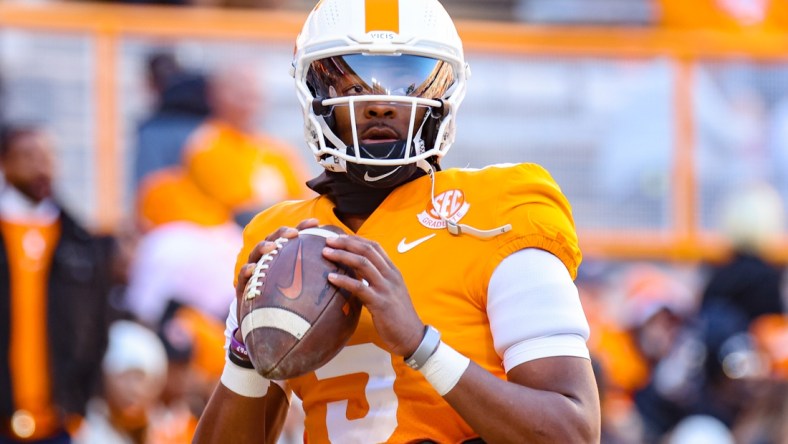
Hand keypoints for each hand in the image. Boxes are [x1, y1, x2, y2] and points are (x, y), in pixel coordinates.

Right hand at [234, 218, 319, 336]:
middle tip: (294, 234)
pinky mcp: (243, 286)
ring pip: (256, 253)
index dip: (303, 228)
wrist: (266, 328)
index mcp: (284, 258)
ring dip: (264, 247)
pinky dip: (247, 270)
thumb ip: (323, 282)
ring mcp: (255, 272)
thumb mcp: (308, 293)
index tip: (316, 222)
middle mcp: (269, 261)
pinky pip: (243, 276)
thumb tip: (352, 277)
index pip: (293, 239)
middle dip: (283, 233)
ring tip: (273, 247)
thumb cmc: (291, 308)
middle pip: (274, 239)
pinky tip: (253, 269)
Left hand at [323, 234, 424, 357]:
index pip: (374, 247)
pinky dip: (343, 280)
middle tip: (328, 240)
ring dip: (342, 256)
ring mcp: (386, 288)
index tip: (339, 237)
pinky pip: (359, 287)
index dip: (356, 239)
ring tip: (325, 253)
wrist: (412, 336)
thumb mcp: (390, 292)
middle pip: (367, 251)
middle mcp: (390, 276)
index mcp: (393, 271)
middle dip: (346, 243)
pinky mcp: (380, 303)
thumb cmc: (398, 316)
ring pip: (363, 264)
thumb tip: (354, 272)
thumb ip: (376, 280)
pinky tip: (330, 278)